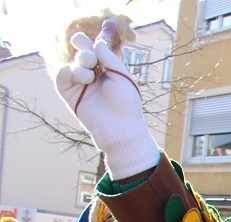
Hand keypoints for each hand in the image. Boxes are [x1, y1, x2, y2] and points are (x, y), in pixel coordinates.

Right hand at [54, 25, 158, 177]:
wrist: (120, 128)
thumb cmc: (127, 104)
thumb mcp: (122, 76)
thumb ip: (109, 58)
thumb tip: (97, 43)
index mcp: (109, 71)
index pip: (96, 51)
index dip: (92, 44)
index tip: (94, 43)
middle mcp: (94, 76)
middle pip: (82, 52)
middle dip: (84, 49)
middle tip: (92, 60)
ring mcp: (81, 85)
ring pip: (73, 64)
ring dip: (80, 65)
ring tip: (90, 76)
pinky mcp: (70, 95)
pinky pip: (61, 76)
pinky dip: (67, 72)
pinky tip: (79, 77)